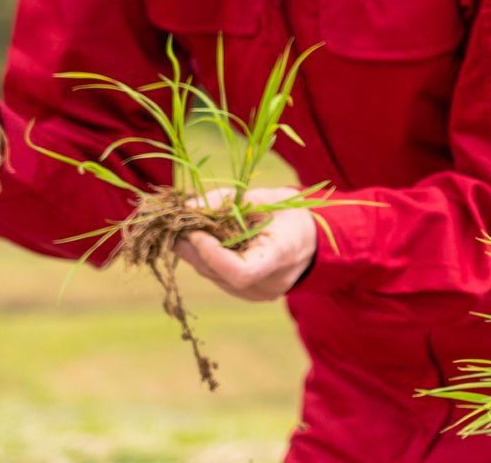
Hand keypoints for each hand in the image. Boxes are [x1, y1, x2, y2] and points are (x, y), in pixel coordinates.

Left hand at [174, 186, 317, 301]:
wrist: (314, 241)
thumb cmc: (292, 215)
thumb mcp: (265, 198)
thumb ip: (228, 201)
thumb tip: (188, 207)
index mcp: (281, 257)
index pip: (240, 272)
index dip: (212, 253)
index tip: (195, 230)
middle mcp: (269, 284)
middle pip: (218, 272)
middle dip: (192, 246)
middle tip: (176, 222)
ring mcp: (257, 293)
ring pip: (212, 275)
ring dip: (193, 251)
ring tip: (185, 226)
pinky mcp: (247, 294)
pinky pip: (217, 276)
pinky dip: (204, 257)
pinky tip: (199, 239)